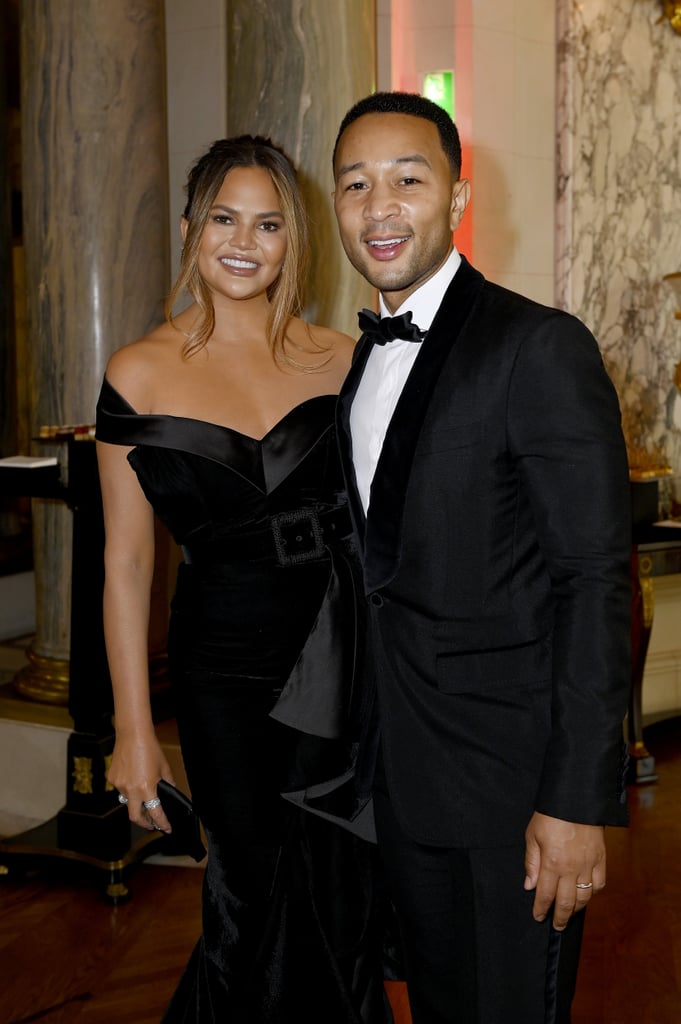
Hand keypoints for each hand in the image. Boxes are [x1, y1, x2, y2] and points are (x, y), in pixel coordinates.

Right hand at [108, 732, 175, 833]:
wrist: (132, 734)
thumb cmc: (150, 748)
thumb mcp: (164, 767)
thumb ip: (168, 783)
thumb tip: (170, 792)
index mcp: (146, 789)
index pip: (155, 813)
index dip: (162, 823)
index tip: (166, 828)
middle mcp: (130, 790)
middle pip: (134, 816)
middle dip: (144, 823)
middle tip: (152, 823)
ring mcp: (118, 785)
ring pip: (127, 801)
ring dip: (135, 801)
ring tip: (143, 794)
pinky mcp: (111, 778)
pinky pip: (120, 788)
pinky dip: (127, 787)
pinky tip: (133, 777)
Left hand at [524, 811, 605, 929]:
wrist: (575, 799)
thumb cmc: (550, 815)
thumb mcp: (532, 835)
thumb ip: (531, 862)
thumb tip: (529, 886)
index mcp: (551, 863)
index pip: (545, 894)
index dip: (541, 909)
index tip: (539, 917)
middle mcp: (571, 868)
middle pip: (567, 902)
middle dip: (560, 917)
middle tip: (557, 926)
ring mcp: (588, 865)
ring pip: (585, 897)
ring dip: (577, 909)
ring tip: (570, 913)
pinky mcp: (601, 859)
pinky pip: (599, 883)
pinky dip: (593, 892)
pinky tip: (587, 894)